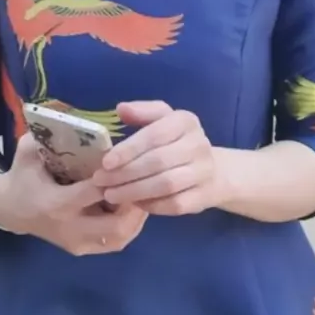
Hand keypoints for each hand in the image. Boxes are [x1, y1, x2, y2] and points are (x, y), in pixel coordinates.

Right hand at [0, 132, 147, 255]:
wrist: (9, 209)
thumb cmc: (23, 176)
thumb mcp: (28, 151)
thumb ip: (47, 135)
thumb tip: (74, 118)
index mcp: (56, 203)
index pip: (94, 193)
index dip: (115, 177)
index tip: (127, 160)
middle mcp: (70, 229)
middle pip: (116, 225)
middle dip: (133, 202)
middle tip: (142, 178)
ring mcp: (77, 243)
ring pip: (120, 237)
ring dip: (135, 215)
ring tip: (141, 189)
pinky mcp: (83, 249)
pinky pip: (115, 241)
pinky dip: (129, 224)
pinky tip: (132, 203)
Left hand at [93, 101, 225, 215]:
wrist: (212, 170)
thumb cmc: (176, 141)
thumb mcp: (162, 120)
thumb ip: (142, 112)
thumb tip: (121, 109)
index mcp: (185, 121)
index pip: (154, 135)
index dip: (128, 149)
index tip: (105, 162)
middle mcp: (199, 144)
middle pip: (158, 161)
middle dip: (125, 173)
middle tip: (101, 181)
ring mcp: (204, 172)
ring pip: (166, 185)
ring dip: (134, 191)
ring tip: (111, 194)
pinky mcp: (204, 196)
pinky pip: (175, 204)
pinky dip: (151, 205)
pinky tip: (133, 203)